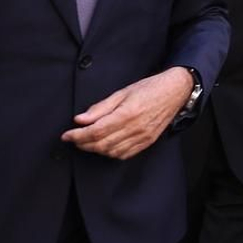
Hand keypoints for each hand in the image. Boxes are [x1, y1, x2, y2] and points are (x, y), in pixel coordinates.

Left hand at [61, 67, 193, 159]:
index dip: (77, 135)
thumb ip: (100, 108)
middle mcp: (135, 128)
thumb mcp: (122, 92)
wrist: (175, 91)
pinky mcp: (147, 142)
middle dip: (83, 144)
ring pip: (111, 152)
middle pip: (101, 144)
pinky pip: (124, 154)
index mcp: (127, 113)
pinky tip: (105, 146)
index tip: (66, 135)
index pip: (95, 131)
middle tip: (73, 138)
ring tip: (87, 142)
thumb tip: (80, 119)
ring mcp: (142, 137)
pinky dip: (111, 153)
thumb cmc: (149, 88)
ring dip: (95, 150)